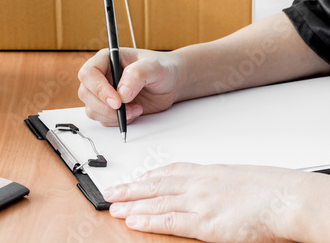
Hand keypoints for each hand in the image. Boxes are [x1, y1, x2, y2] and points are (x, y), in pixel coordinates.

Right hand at [77, 48, 182, 125]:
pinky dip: (117, 121)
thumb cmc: (162, 68)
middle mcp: (101, 76)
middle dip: (105, 106)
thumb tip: (122, 93)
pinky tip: (133, 112)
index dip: (99, 89)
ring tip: (135, 109)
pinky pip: (103, 119)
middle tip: (126, 108)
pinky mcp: (109, 108)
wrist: (170, 83)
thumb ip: (137, 74)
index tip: (116, 101)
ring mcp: (103, 93)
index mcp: (106, 59)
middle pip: (86, 93)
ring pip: (92, 109)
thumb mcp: (154, 66)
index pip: (89, 73)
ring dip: (112, 115)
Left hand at [103, 163, 329, 241]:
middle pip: (154, 185)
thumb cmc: (266, 187)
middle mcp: (195, 184)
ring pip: (155, 202)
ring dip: (131, 204)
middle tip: (110, 191)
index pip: (166, 172)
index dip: (144, 177)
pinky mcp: (204, 223)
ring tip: (113, 206)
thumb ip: (211, 181)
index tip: (132, 179)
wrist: (284, 197)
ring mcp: (197, 202)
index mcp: (203, 171)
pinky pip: (169, 221)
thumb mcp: (233, 176)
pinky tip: (133, 220)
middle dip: (129, 189)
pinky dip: (148, 220)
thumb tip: (203, 187)